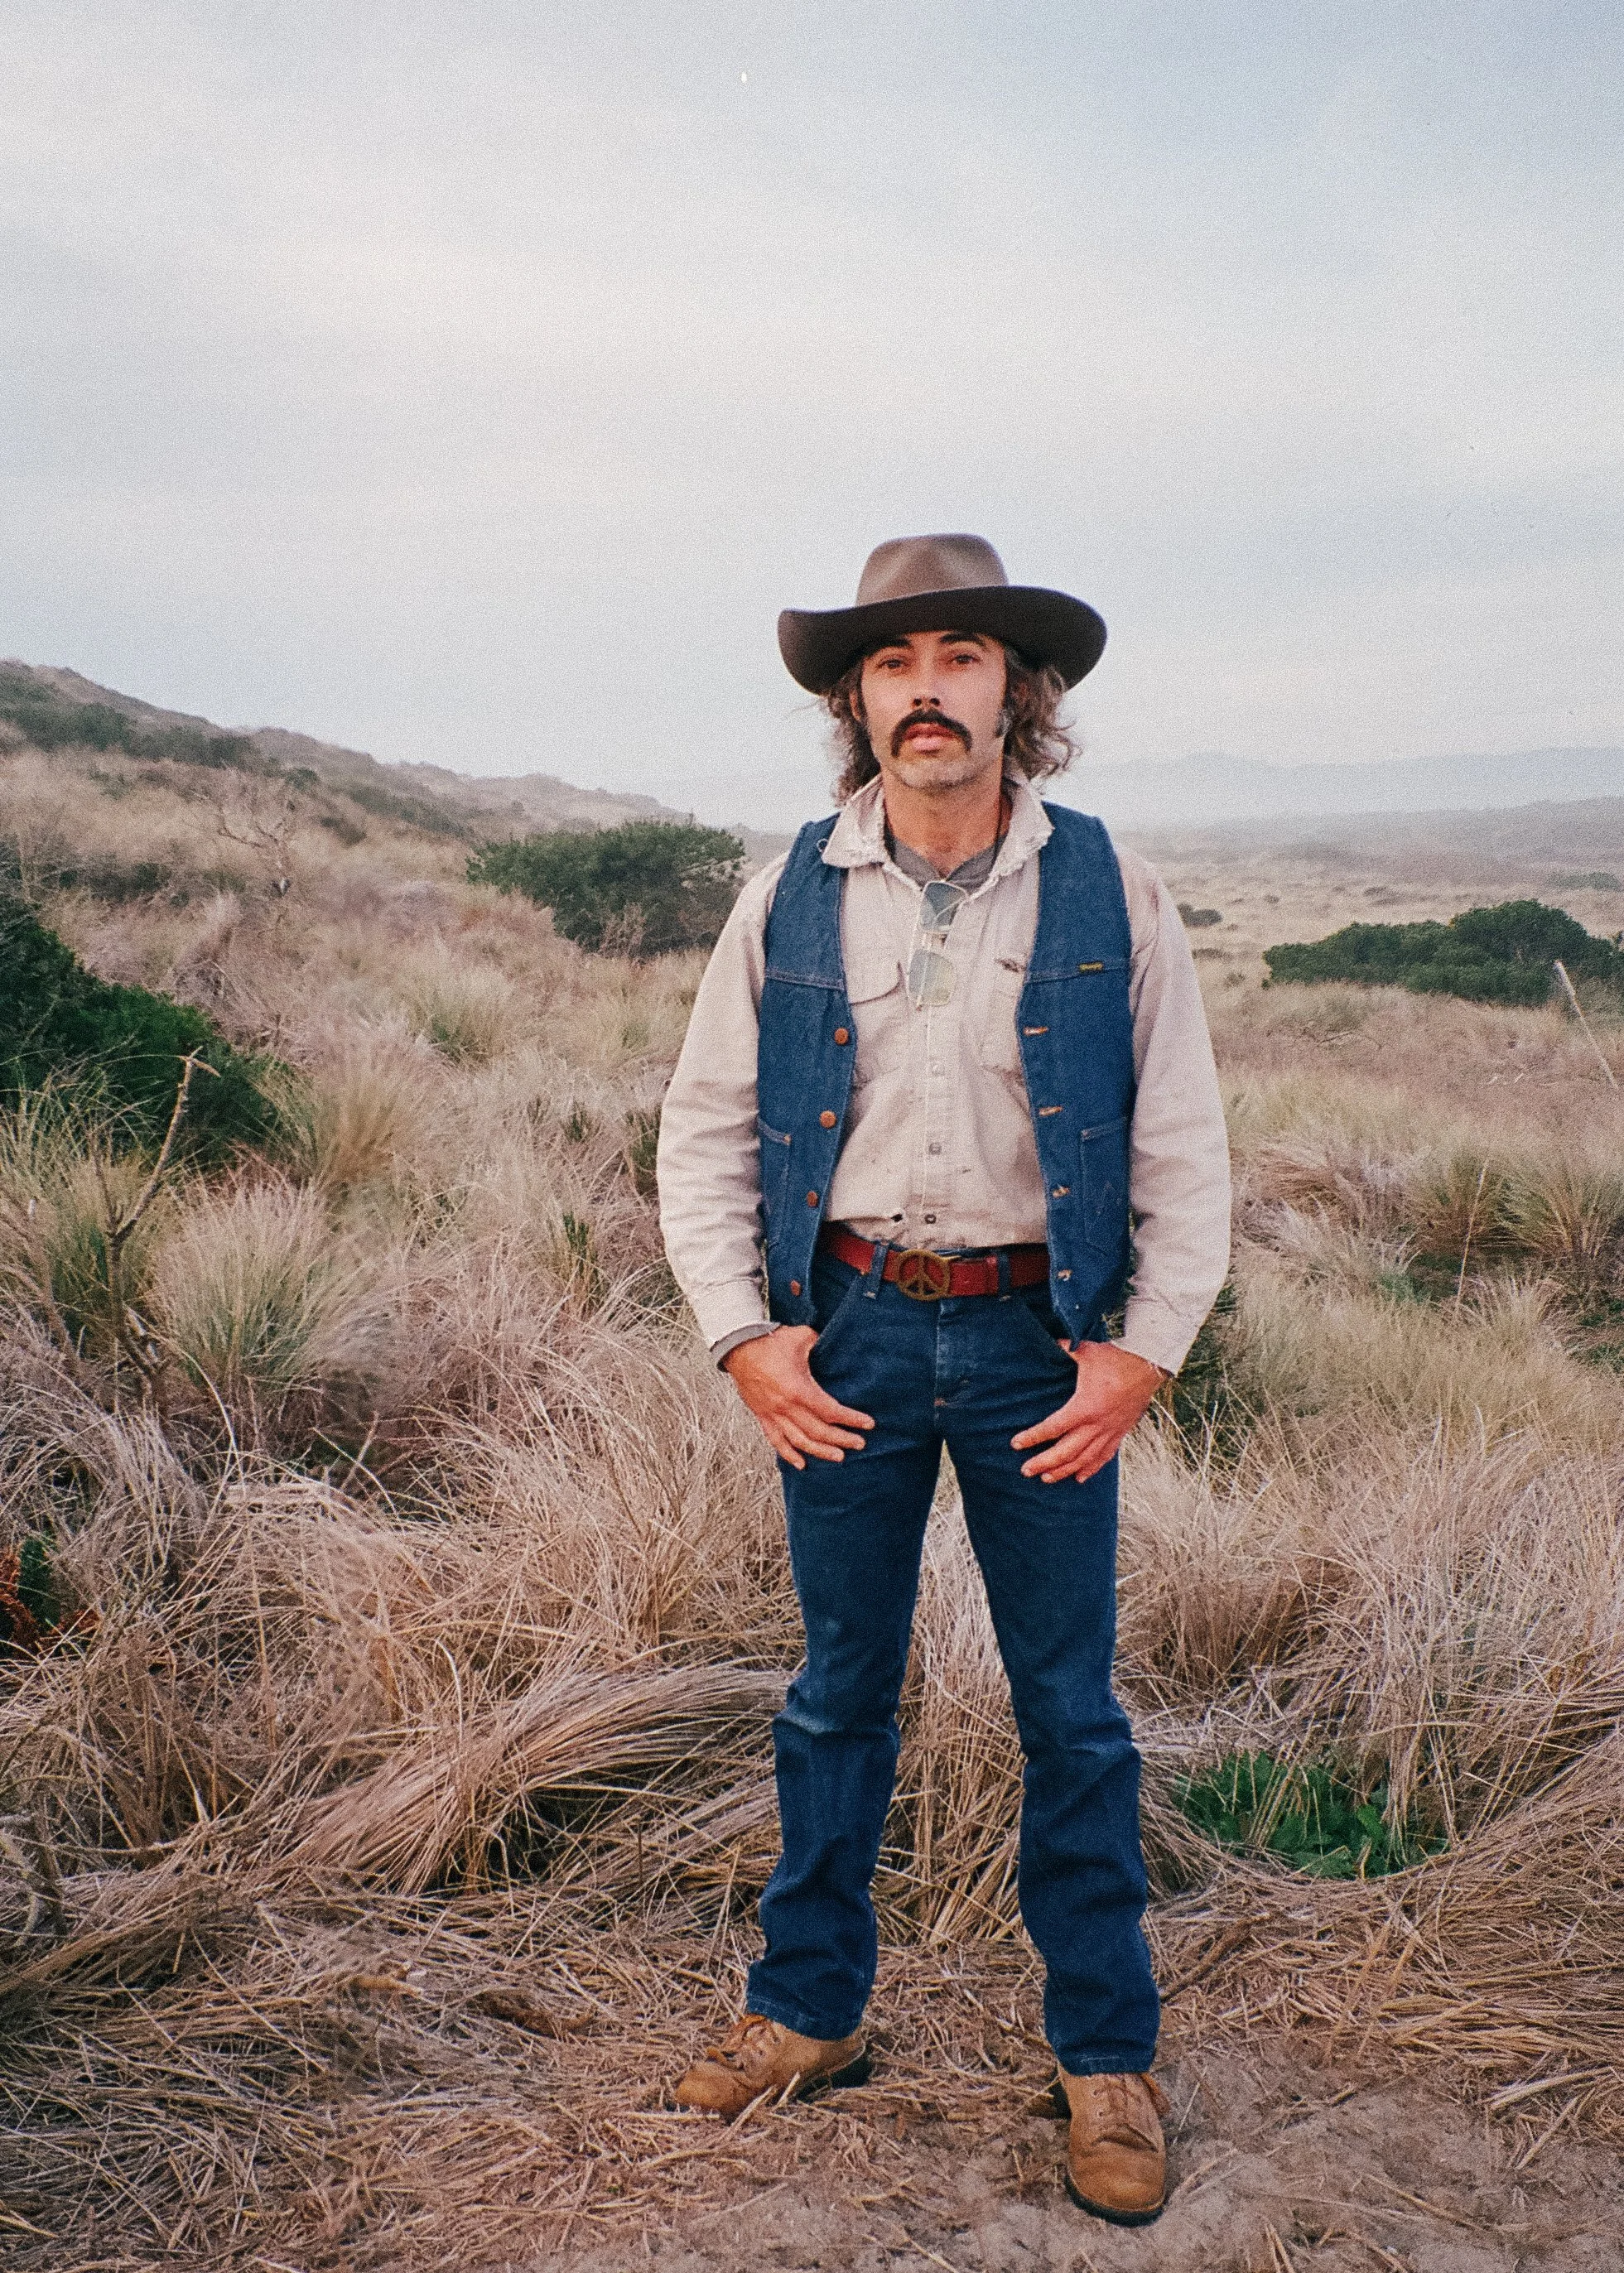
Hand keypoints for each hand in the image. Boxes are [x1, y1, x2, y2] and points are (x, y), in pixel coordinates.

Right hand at [723, 1327, 875, 1469]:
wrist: (738, 1346)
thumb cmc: (770, 1342)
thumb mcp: (802, 1338)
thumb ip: (822, 1344)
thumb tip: (836, 1345)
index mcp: (799, 1389)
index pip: (831, 1412)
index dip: (851, 1420)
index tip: (867, 1424)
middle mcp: (786, 1407)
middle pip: (819, 1431)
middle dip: (842, 1439)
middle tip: (859, 1444)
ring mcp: (773, 1414)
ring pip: (800, 1441)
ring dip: (821, 1451)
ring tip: (839, 1457)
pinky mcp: (762, 1416)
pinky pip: (776, 1440)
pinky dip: (789, 1454)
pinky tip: (801, 1463)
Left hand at [1011, 1341, 1166, 1484]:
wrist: (1148, 1367)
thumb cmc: (1115, 1359)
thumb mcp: (1085, 1352)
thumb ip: (1064, 1348)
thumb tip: (1049, 1341)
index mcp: (1084, 1406)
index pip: (1053, 1427)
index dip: (1033, 1437)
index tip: (1016, 1444)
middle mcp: (1096, 1424)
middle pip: (1066, 1451)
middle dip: (1044, 1462)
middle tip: (1026, 1470)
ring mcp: (1110, 1431)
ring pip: (1084, 1459)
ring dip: (1064, 1470)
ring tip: (1046, 1478)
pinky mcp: (1120, 1432)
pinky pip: (1105, 1456)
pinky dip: (1091, 1468)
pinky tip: (1080, 1478)